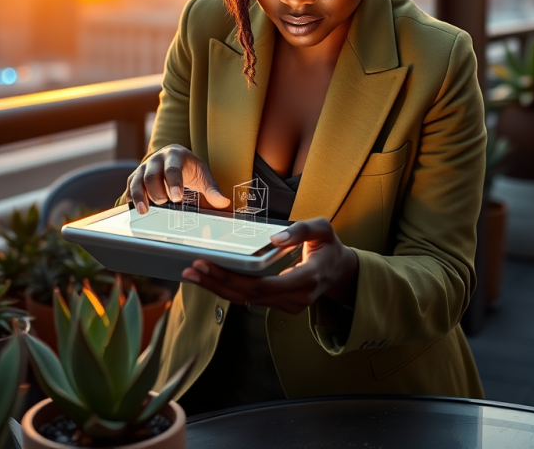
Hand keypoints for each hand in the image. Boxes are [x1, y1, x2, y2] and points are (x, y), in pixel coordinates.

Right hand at [121, 145, 229, 212]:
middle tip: (164, 203)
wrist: (174, 158)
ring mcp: (144, 167)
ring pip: (137, 180)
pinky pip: (130, 186)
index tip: (176, 198)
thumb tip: (223, 202)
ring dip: (140, 196)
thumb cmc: (190, 168)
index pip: (172, 169)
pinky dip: (131, 197)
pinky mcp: (136, 177)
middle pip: (151, 175)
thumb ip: (212, 189)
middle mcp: (157, 159)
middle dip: (156, 190)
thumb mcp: (203, 176)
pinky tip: (134, 208)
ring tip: (144, 211)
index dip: (173, 183)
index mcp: (175, 155)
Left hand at [181, 217, 358, 314]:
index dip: (233, 277)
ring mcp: (289, 305)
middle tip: (192, 269)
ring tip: (193, 275)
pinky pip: (251, 299)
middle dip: (217, 283)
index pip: (264, 285)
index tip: (210, 265)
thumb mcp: (323, 229)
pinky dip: (229, 289)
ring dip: (218, 288)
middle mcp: (297, 298)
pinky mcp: (281, 305)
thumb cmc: (329, 246)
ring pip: (247, 300)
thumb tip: (275, 238)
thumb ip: (301, 231)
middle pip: (249, 295)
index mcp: (307, 278)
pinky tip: (211, 280)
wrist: (341, 271)